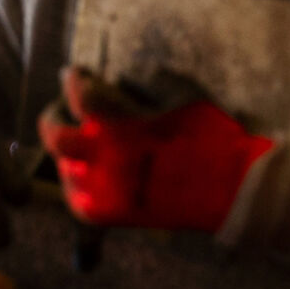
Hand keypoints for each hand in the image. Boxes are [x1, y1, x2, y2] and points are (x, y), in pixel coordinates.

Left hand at [37, 67, 272, 233]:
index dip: (74, 80)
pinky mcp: (117, 214)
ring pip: (65, 169)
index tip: (74, 74)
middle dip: (53, 119)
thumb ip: (146, 88)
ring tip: (78, 146)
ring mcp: (109, 188)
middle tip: (62, 109)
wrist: (236, 189)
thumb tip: (121, 79)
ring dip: (68, 155)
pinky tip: (85, 178)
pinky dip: (78, 190)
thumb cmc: (215, 138)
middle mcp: (108, 156)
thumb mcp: (183, 99)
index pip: (82, 95)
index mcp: (124, 123)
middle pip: (56, 136)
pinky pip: (81, 205)